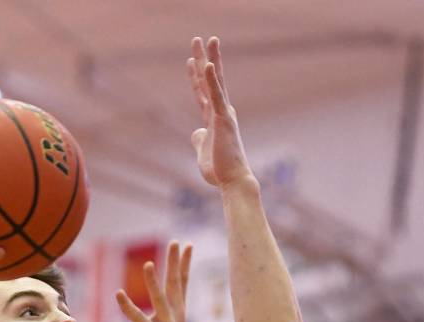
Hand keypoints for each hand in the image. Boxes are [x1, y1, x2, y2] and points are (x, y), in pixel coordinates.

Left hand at [116, 240, 191, 321]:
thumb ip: (166, 316)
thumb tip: (160, 305)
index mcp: (179, 315)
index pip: (183, 284)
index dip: (184, 264)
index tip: (187, 246)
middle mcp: (175, 318)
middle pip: (175, 285)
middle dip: (175, 263)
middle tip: (176, 242)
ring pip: (159, 300)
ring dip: (152, 282)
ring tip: (148, 264)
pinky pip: (139, 320)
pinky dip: (128, 308)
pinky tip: (119, 295)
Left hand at [187, 36, 252, 189]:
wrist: (233, 181)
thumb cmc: (220, 171)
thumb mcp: (203, 153)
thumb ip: (199, 140)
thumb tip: (195, 132)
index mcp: (214, 120)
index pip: (202, 93)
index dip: (196, 76)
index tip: (191, 60)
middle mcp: (220, 112)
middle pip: (209, 80)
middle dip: (203, 58)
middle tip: (198, 39)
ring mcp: (223, 114)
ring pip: (215, 82)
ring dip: (210, 59)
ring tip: (208, 39)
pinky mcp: (223, 120)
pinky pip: (216, 96)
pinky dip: (211, 80)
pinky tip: (208, 65)